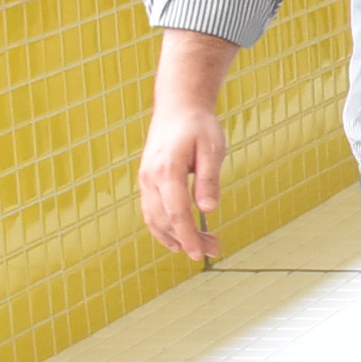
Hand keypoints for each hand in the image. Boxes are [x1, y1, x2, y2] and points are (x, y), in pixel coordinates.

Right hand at [136, 101, 223, 260]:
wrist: (178, 106)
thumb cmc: (199, 126)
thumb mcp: (213, 149)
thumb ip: (209, 179)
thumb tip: (209, 209)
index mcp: (167, 169)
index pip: (176, 212)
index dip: (188, 236)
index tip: (201, 254)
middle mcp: (150, 177)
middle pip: (166, 220)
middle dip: (188, 240)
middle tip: (215, 249)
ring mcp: (145, 180)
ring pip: (155, 219)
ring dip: (176, 237)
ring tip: (202, 247)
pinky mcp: (147, 181)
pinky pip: (151, 211)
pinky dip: (163, 228)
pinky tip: (179, 238)